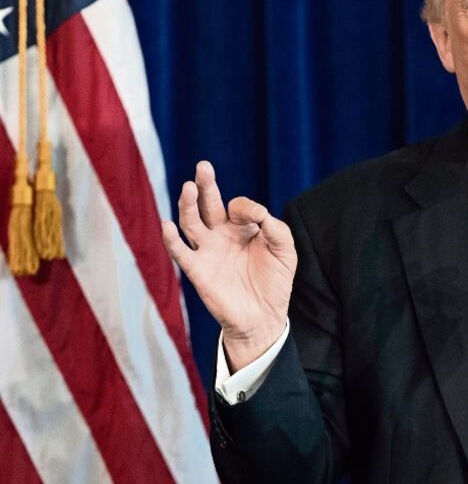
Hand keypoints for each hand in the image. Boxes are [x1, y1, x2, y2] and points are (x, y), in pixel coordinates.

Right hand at [162, 161, 296, 370]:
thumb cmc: (274, 282)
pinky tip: (167, 224)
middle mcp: (222, 235)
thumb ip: (275, 227)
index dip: (247, 207)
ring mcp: (207, 251)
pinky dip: (171, 239)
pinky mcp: (197, 270)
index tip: (259, 217)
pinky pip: (180, 252)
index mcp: (243, 227)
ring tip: (188, 187)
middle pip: (208, 204)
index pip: (238, 206)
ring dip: (188, 205)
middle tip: (203, 166)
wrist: (264, 317)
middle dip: (205, 185)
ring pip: (191, 222)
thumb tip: (258, 212)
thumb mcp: (284, 250)